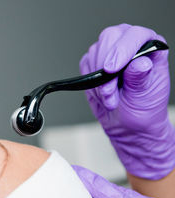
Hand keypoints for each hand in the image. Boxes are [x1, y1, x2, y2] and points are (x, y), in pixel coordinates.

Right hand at [79, 23, 174, 179]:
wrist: (127, 124)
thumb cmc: (142, 109)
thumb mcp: (146, 95)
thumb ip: (141, 78)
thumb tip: (139, 63)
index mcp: (150, 46)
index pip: (136, 35)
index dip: (122, 49)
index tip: (112, 69)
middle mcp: (130, 44)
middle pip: (110, 38)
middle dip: (105, 67)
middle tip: (109, 91)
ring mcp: (110, 51)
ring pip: (95, 53)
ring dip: (98, 80)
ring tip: (110, 98)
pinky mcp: (94, 62)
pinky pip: (85, 65)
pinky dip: (91, 83)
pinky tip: (102, 94)